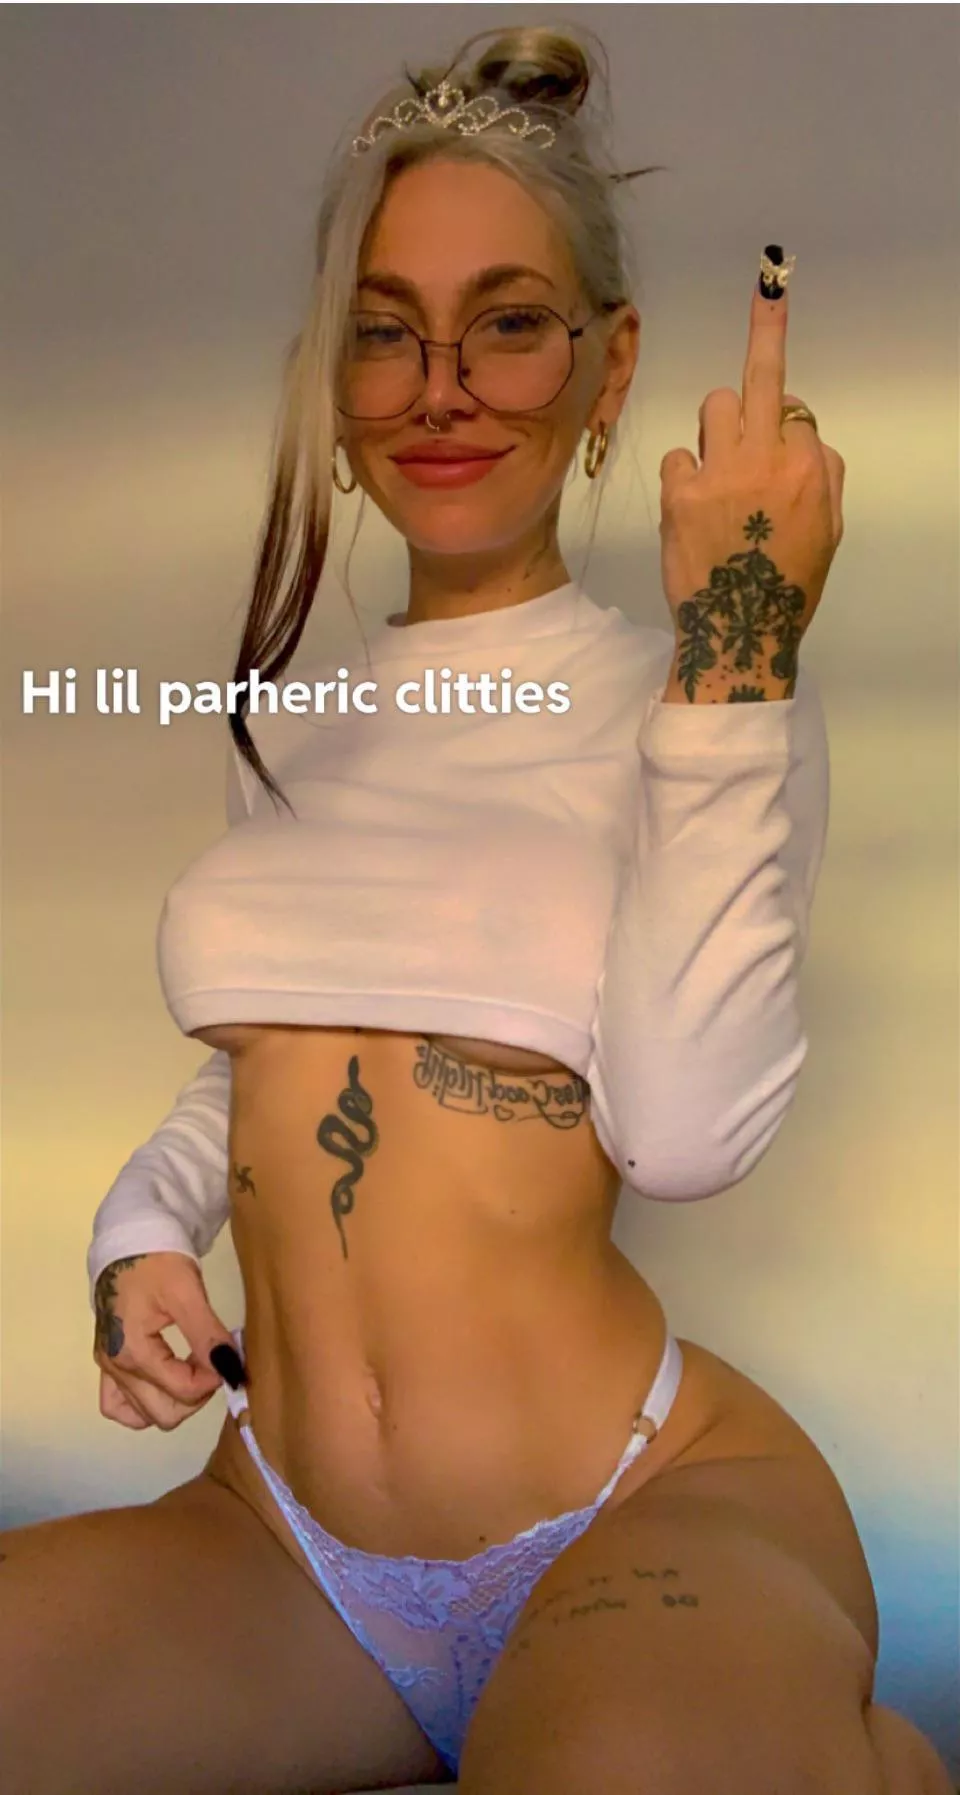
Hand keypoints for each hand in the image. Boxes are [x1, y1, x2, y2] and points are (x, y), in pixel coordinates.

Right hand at [93, 1252, 239, 1430]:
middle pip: (163, 1413)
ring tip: (191, 1371)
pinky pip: (118, 1405)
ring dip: (172, 1403)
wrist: (130, 1242)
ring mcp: (107, 1368)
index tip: (228, 1355)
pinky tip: (165, 1384)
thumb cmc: (157, 1261)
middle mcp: (115, 1367)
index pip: (182, 1390)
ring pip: (142, 1415)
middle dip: (195, 1395)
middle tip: (211, 1362)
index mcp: (132, 1351)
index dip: (213, 1378)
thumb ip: (208, 1334)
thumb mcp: (187, 1293)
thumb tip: (231, 1368)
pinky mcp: (107, 1363)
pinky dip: (143, 1405)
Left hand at [659, 276, 844, 694]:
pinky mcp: (679, 494)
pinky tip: (691, 503)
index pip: (797, 412)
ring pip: (715, 406)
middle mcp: (764, 460)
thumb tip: (804, 432)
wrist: (737, 633)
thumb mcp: (828, 530)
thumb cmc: (787, 585)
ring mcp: (718, 473)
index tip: (781, 423)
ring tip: (719, 465)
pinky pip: (678, 453)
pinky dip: (684, 470)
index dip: (786, 423)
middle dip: (767, 328)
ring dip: (718, 423)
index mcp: (807, 469)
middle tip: (768, 284)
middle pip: (761, 378)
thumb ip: (823, 473)